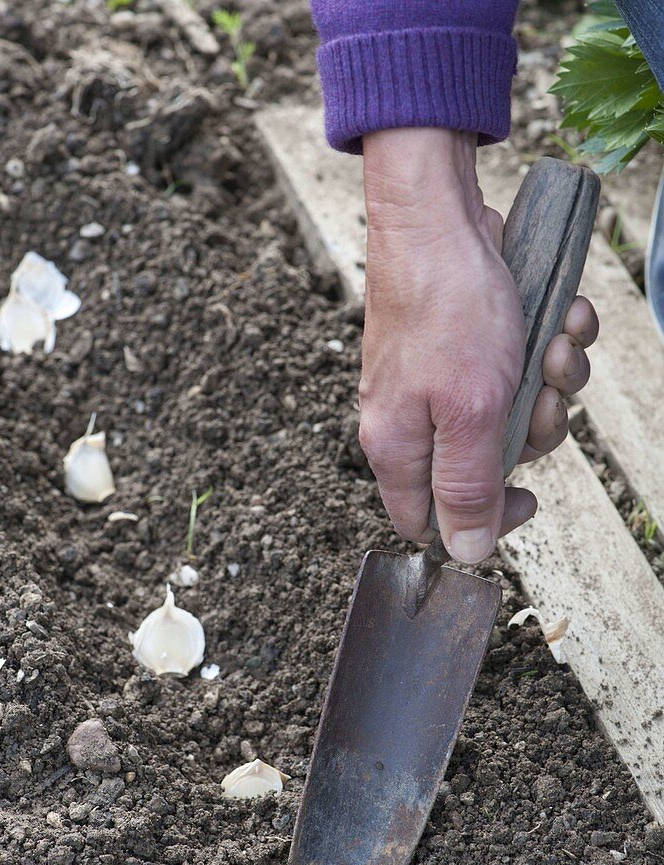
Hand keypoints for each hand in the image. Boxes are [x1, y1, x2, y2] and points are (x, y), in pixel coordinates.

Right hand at [359, 129, 598, 563]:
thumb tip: (468, 552)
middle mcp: (413, 421)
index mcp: (398, 448)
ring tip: (557, 341)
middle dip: (534, 431)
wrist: (439, 216)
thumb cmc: (447, 307)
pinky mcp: (467, 350)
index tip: (525, 494)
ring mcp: (440, 383)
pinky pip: (517, 370)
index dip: (481, 521)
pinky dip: (549, 347)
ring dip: (552, 382)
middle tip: (544, 393)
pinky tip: (561, 318)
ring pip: (510, 415)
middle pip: (484, 468)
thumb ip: (468, 487)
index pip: (430, 522)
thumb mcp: (469, 411)